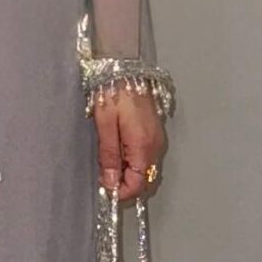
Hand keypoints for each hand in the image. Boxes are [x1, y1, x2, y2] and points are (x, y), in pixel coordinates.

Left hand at [93, 89, 166, 203]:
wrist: (126, 68)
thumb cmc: (113, 93)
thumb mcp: (105, 125)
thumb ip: (109, 155)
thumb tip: (110, 183)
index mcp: (143, 147)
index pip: (137, 185)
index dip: (121, 193)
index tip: (104, 190)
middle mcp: (155, 147)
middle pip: (144, 181)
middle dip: (125, 185)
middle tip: (104, 178)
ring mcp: (157, 140)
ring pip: (145, 171)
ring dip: (128, 174)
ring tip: (108, 164)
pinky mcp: (154, 134)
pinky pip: (146, 158)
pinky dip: (133, 163)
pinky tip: (118, 153)